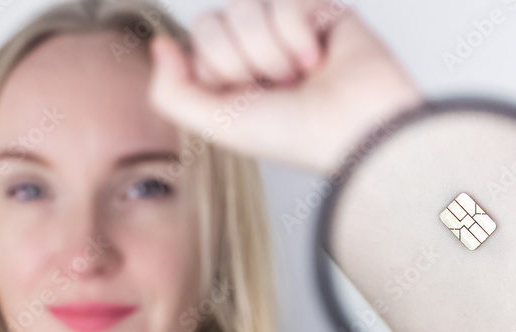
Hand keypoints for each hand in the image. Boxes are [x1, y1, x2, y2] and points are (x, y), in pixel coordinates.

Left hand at [146, 0, 422, 172]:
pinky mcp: (321, 8)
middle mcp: (257, 49)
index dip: (218, 67)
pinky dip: (297, 33)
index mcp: (233, 75)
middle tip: (277, 87)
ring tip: (299, 76)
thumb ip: (172, 93)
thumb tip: (160, 44)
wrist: (355, 128)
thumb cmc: (296, 136)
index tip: (248, 96)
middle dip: (241, 59)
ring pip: (246, 5)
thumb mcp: (218, 126)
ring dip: (270, 49)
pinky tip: (318, 58)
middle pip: (213, 20)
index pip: (198, 41)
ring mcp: (288, 26)